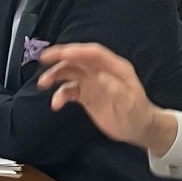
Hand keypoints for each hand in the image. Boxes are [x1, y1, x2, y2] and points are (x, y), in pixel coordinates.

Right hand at [34, 43, 176, 152]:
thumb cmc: (138, 114)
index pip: (95, 54)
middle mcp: (101, 71)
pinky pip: (69, 90)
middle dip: (60, 57)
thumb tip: (99, 77)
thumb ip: (116, 90)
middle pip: (78, 59)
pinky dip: (60, 95)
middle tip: (44, 58)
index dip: (79, 51)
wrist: (138, 129)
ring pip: (70, 72)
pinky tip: (56, 105)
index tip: (63, 53)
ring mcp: (92, 82)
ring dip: (55, 75)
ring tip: (43, 84)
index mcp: (115, 68)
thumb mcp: (131, 104)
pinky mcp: (85, 95)